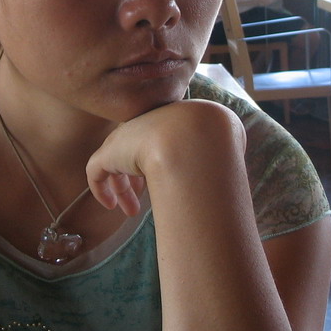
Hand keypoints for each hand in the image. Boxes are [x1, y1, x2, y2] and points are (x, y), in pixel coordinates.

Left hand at [86, 99, 244, 216]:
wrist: (192, 135)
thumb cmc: (212, 138)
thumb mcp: (226, 134)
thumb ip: (225, 142)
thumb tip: (234, 151)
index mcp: (167, 119)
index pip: (155, 139)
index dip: (156, 162)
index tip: (161, 182)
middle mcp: (143, 125)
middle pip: (132, 150)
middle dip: (135, 176)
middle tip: (141, 199)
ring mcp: (125, 137)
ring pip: (113, 162)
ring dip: (122, 189)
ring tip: (130, 211)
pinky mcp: (109, 153)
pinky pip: (96, 172)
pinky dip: (101, 189)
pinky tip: (111, 206)